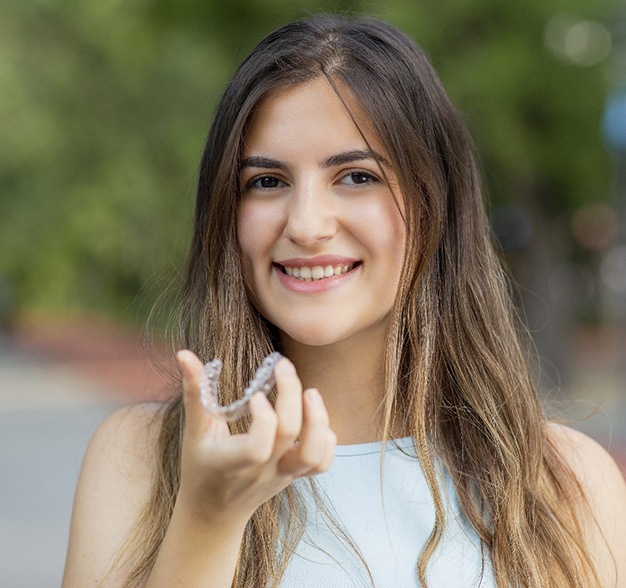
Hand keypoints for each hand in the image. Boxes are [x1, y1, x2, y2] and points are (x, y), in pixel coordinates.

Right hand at [175, 350, 335, 528]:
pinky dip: (327, 440)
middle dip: (291, 395)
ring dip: (318, 420)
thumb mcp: (193, 430)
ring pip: (312, 455)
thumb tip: (184, 353)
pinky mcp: (295, 476)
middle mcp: (261, 471)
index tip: (256, 395)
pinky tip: (314, 417)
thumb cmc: (200, 466)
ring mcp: (281, 476)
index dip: (263, 419)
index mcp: (231, 462)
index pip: (257, 447)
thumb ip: (194, 391)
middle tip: (283, 366)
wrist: (214, 513)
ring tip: (310, 392)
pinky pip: (321, 464)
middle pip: (289, 435)